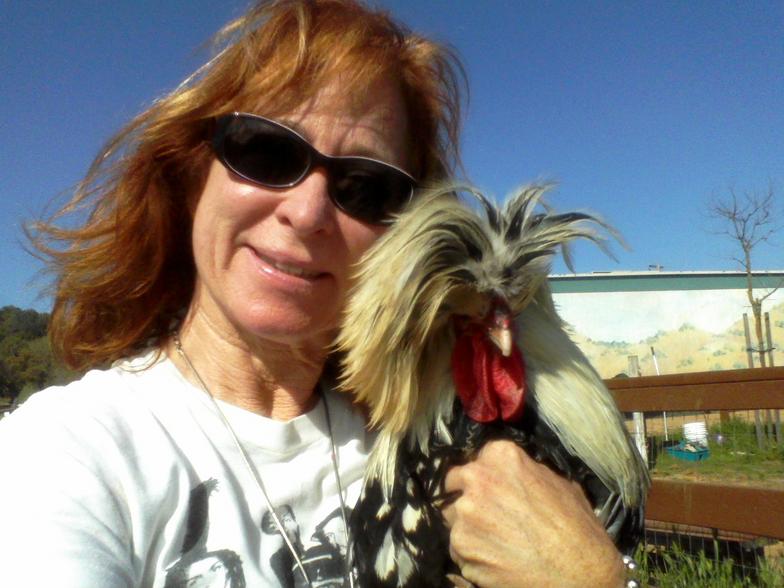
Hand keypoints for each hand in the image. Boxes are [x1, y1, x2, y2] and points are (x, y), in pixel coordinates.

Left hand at [441, 440, 624, 587]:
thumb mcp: (560, 485)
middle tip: (488, 515)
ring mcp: (466, 513)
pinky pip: (458, 548)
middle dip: (467, 496)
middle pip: (456, 483)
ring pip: (454, 517)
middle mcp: (478, 479)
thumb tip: (517, 476)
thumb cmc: (577, 529)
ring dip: (469, 527)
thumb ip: (529, 472)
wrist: (582, 574)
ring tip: (496, 542)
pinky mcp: (461, 546)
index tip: (493, 489)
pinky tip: (496, 561)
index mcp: (503, 457)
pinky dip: (472, 555)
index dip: (486, 476)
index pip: (479, 459)